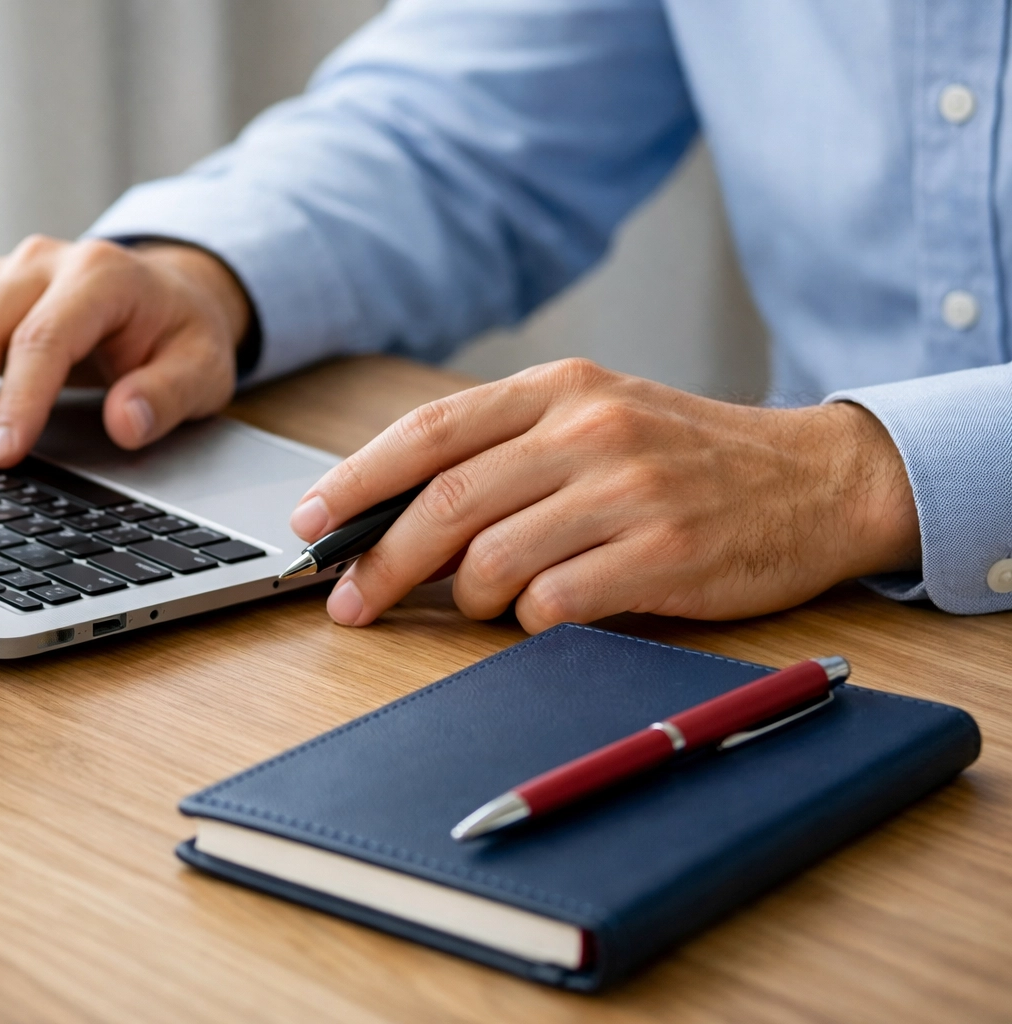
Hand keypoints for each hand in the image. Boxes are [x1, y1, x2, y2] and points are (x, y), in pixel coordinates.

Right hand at [0, 236, 252, 465]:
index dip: (18, 399)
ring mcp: (1, 270)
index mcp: (101, 276)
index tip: (2, 454)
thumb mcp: (202, 369)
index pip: (45, 338)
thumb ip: (167, 394)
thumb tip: (128, 421)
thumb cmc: (179, 337)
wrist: (167, 296)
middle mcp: (42, 263)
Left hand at [290, 359, 920, 631]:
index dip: (356, 480)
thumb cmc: (686, 458)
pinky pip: (555, 600)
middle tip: (349, 601)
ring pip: (492, 556)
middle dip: (380, 560)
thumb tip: (395, 513)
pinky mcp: (665, 550)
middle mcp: (588, 428)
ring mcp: (628, 489)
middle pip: (444, 500)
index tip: (311, 523)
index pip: (429, 432)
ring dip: (464, 598)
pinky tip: (544, 613)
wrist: (817, 480)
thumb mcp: (595, 421)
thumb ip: (505, 453)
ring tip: (478, 604)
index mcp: (559, 388)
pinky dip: (529, 619)